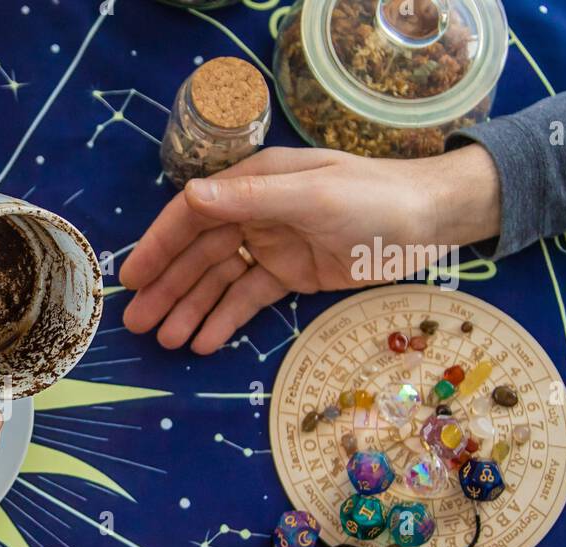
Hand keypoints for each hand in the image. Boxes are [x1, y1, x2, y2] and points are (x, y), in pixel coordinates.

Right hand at [118, 145, 500, 352]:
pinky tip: (203, 343)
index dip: (159, 246)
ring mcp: (272, 245)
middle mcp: (254, 212)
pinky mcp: (291, 275)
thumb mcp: (312, 195)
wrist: (433, 222)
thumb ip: (250, 198)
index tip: (132, 278)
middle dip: (167, 288)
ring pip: (219, 280)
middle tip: (136, 324)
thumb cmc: (375, 198)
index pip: (192, 215)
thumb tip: (189, 196)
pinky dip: (226, 319)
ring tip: (165, 341)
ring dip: (190, 309)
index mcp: (254, 184)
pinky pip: (249, 298)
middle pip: (199, 254)